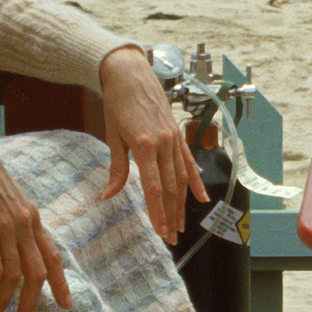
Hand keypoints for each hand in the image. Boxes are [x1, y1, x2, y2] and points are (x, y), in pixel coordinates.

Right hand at [0, 119, 71, 311]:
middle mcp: (25, 226)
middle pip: (36, 275)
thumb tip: (16, 252)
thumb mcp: (11, 203)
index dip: (60, 284)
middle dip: (30, 304)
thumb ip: (17, 226)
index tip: (65, 306)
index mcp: (34, 220)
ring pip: (13, 276)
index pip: (53, 257)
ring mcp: (6, 228)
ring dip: (3, 301)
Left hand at [98, 46, 206, 243]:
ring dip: (182, 204)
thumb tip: (109, 194)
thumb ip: (116, 167)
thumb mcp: (112, 134)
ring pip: (181, 178)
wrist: (131, 73)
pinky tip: (202, 198)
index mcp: (144, 144)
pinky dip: (196, 181)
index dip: (158, 211)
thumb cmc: (117, 102)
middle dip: (171, 215)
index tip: (160, 231)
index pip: (153, 187)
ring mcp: (174, 139)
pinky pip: (189, 162)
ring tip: (181, 225)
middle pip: (170, 187)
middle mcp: (164, 143)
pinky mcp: (178, 134)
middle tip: (171, 238)